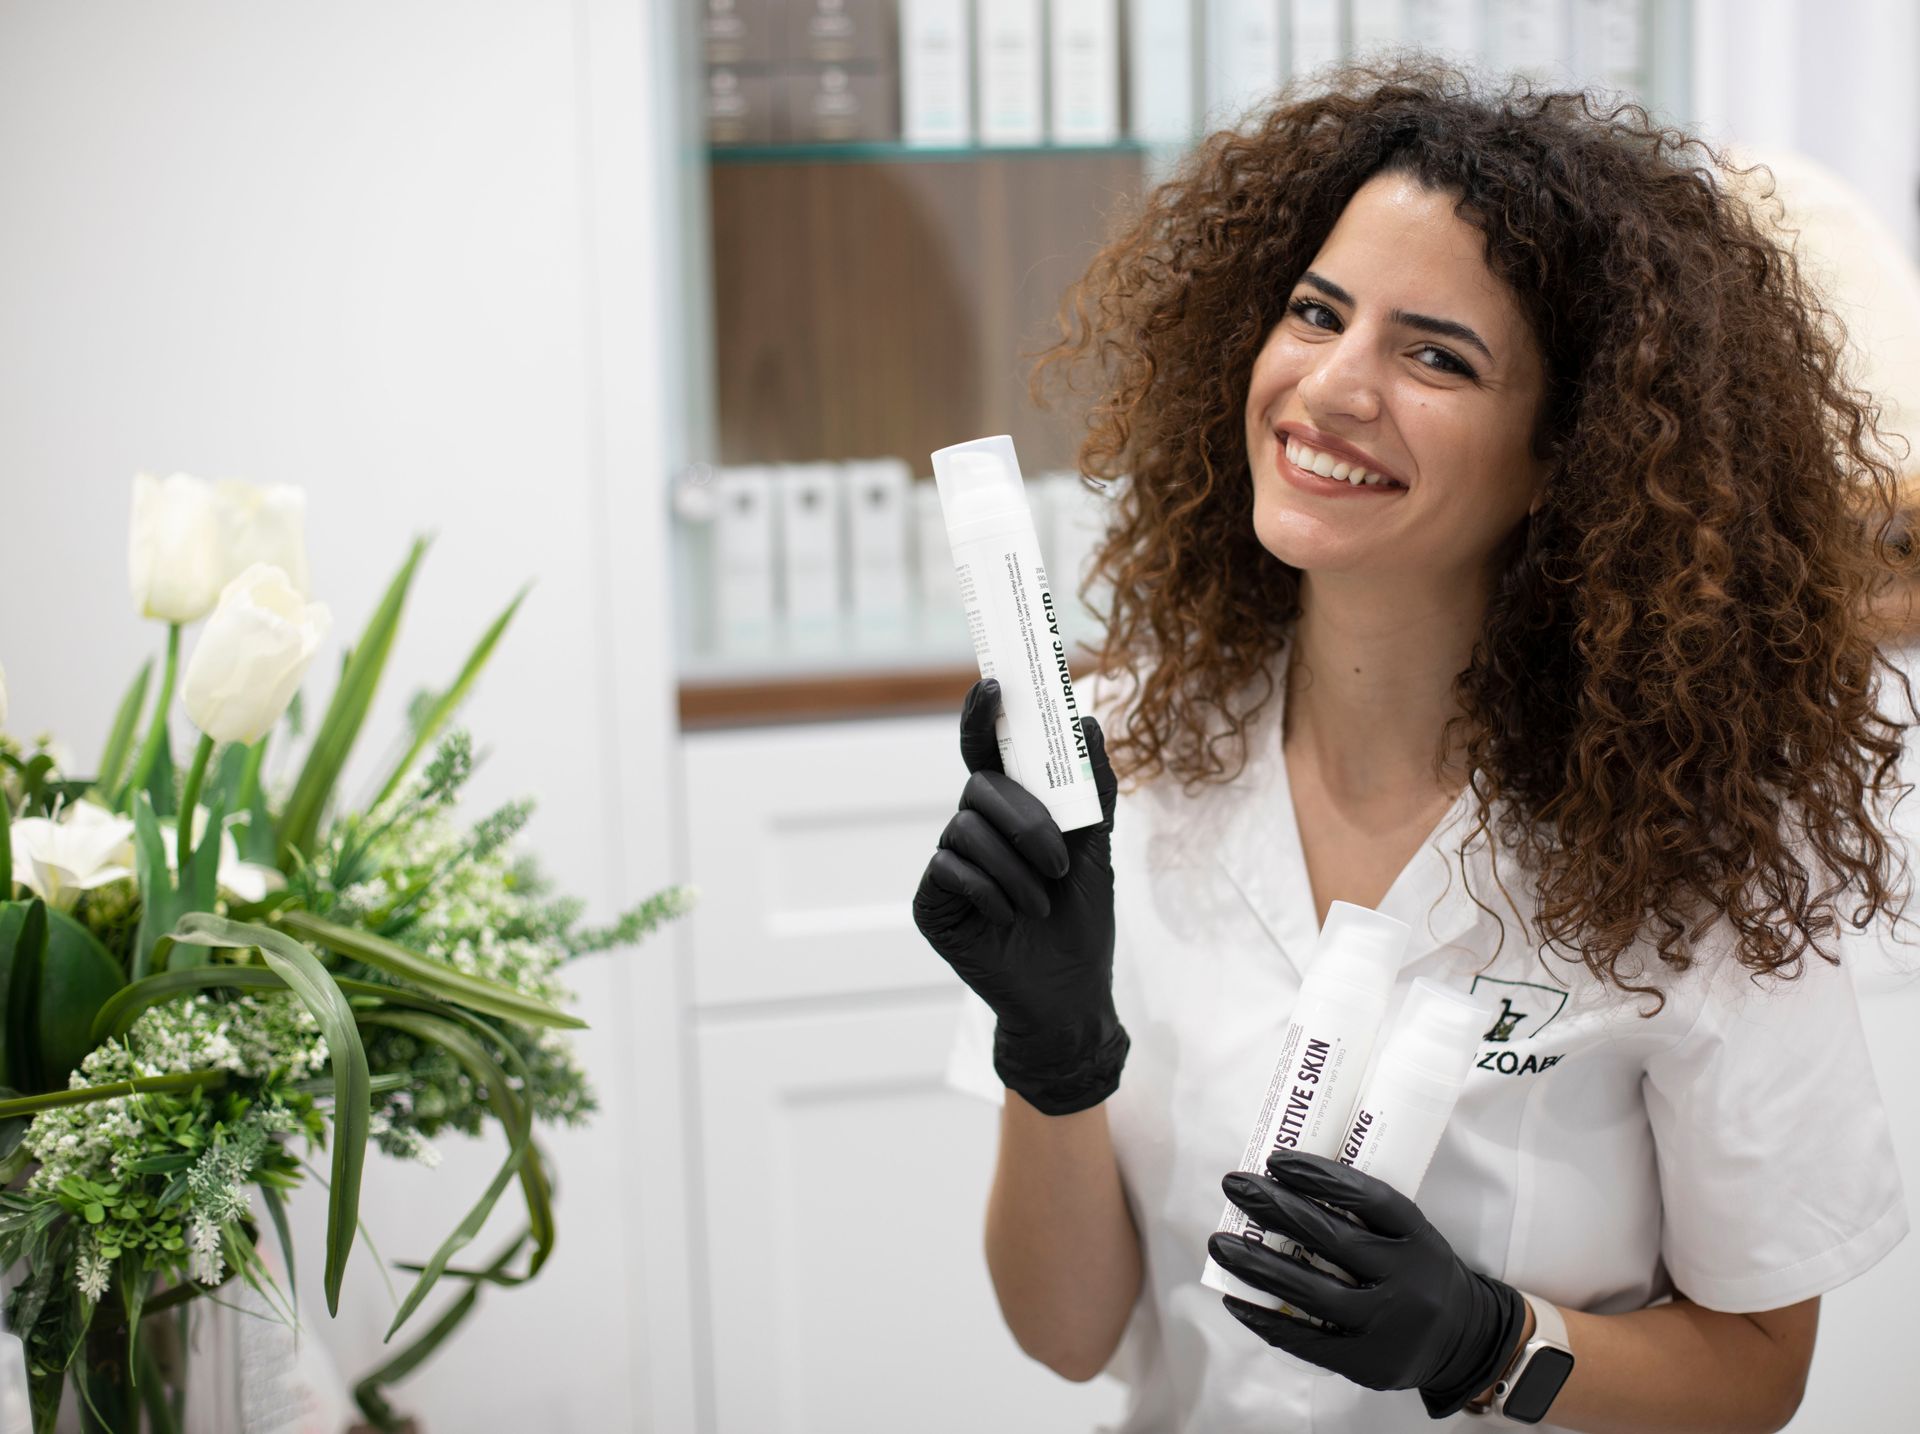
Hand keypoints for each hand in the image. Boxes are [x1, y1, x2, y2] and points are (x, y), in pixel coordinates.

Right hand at [911, 676, 1126, 1114]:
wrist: (1070, 995)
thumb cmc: (1081, 922)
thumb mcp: (1097, 849)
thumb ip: (1092, 788)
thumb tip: (1086, 720)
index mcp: (1009, 811)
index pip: (987, 753)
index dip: (983, 716)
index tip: (996, 685)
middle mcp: (972, 831)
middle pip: (980, 790)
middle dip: (1025, 820)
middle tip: (1059, 861)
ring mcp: (948, 866)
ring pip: (965, 829)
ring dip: (1015, 868)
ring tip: (1039, 904)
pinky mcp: (931, 903)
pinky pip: (950, 869)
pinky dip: (990, 892)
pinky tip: (1011, 919)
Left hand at [1206, 1148, 1527, 1418]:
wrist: (1465, 1340)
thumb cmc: (1417, 1270)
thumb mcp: (1409, 1234)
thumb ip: (1363, 1215)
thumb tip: (1285, 1183)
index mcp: (1418, 1237)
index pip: (1369, 1198)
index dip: (1321, 1176)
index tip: (1275, 1160)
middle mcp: (1407, 1280)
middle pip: (1332, 1239)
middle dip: (1275, 1208)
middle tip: (1235, 1185)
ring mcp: (1387, 1326)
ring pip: (1312, 1292)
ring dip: (1258, 1265)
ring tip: (1220, 1244)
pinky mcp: (1368, 1363)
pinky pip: (1308, 1342)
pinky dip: (1267, 1319)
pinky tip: (1235, 1299)